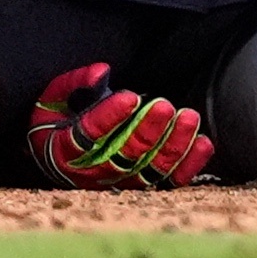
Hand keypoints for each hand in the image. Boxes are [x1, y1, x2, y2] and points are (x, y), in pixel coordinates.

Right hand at [28, 62, 212, 187]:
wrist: (58, 155)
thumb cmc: (58, 120)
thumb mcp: (53, 97)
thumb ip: (74, 83)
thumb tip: (102, 72)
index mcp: (64, 151)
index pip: (87, 137)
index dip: (109, 118)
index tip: (129, 98)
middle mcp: (92, 174)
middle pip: (123, 156)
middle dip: (147, 131)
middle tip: (165, 106)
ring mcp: (120, 182)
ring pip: (150, 171)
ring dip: (173, 146)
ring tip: (189, 118)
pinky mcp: (141, 184)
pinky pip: (169, 181)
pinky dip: (188, 165)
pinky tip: (204, 143)